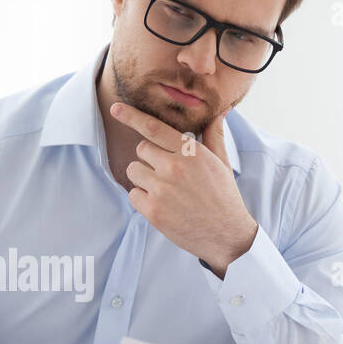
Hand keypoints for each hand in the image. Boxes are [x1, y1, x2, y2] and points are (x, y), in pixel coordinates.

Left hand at [111, 101, 257, 275]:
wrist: (227, 235)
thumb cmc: (223, 196)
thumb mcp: (222, 163)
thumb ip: (214, 135)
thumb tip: (221, 112)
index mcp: (191, 152)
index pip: (154, 128)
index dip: (131, 116)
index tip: (115, 108)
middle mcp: (174, 167)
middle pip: (141, 150)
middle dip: (149, 159)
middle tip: (167, 173)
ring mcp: (161, 190)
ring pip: (133, 171)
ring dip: (144, 179)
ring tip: (166, 191)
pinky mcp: (153, 210)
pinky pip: (132, 194)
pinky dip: (142, 200)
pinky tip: (162, 206)